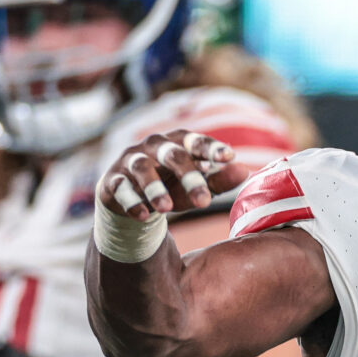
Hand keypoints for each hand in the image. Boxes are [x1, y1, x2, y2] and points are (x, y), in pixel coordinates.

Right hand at [98, 129, 249, 220]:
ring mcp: (131, 161)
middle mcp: (154, 146)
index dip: (211, 148)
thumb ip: (219, 180)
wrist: (134, 201)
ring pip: (142, 168)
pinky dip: (132, 201)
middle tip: (204, 202)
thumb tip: (244, 171)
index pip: (196, 141)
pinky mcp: (113, 179)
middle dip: (189, 176)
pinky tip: (143, 215)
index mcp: (178, 143)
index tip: (229, 157)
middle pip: (172, 154)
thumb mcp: (197, 187)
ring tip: (168, 209)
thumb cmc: (173, 188)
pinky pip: (120, 187)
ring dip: (155, 188)